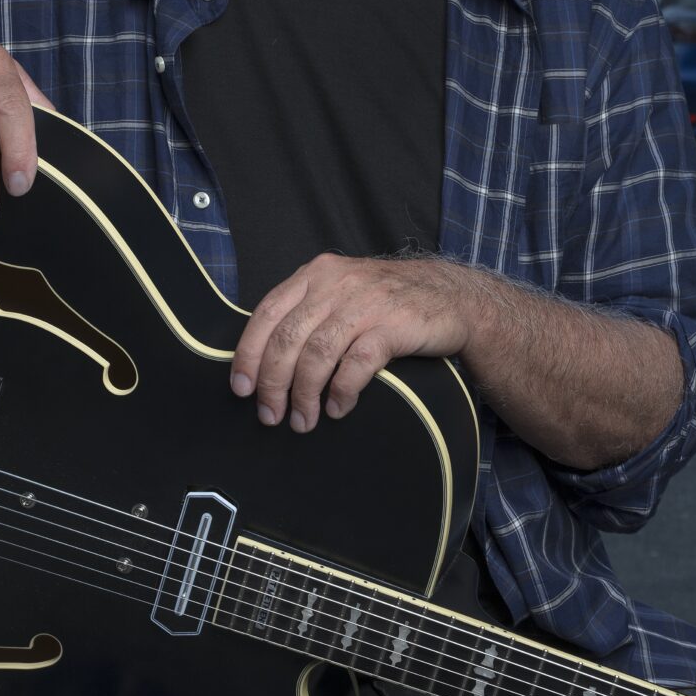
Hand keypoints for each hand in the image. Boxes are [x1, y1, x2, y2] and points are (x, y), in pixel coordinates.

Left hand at [231, 255, 493, 432]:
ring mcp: (365, 302)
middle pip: (288, 338)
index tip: (242, 388)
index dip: (249, 353)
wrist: (453, 297)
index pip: (267, 313)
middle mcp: (336, 283)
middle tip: (271, 415)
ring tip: (303, 421)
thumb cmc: (390, 302)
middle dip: (273, 383)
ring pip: (317, 353)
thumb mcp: (343, 292)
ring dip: (305, 394)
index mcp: (316, 274)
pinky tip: (337, 408)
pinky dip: (342, 390)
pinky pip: (357, 363)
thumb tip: (266, 360)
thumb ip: (308, 312)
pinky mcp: (393, 324)